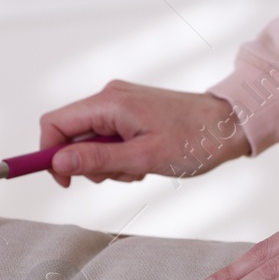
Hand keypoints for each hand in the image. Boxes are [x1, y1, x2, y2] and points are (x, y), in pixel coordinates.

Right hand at [39, 80, 250, 186]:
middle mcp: (110, 97)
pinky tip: (145, 160)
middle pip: (71, 134)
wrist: (229, 125)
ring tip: (140, 168)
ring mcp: (121, 103)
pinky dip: (120, 156)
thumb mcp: (143, 158)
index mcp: (109, 103)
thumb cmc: (194, 140)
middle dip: (87, 163)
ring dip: (107, 163)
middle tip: (120, 174)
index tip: (64, 182)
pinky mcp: (131, 112)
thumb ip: (97, 159)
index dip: (49, 154)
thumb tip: (57, 163)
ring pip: (90, 140)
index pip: (54, 123)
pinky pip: (109, 137)